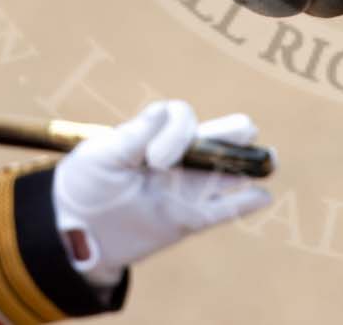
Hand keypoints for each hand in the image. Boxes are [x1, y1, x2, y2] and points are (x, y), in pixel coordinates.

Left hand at [52, 100, 272, 285]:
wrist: (73, 231)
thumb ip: (133, 136)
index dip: (178, 131)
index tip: (154, 160)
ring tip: (269, 159)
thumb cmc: (84, 185)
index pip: (182, 118)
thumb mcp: (101, 156)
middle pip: (216, 136)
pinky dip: (244, 204)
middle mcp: (176, 159)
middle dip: (232, 131)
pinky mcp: (188, 220)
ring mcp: (185, 189)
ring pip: (225, 172)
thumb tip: (163, 113)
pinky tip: (263, 197)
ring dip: (246, 164)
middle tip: (243, 131)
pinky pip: (222, 211)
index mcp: (155, 136)